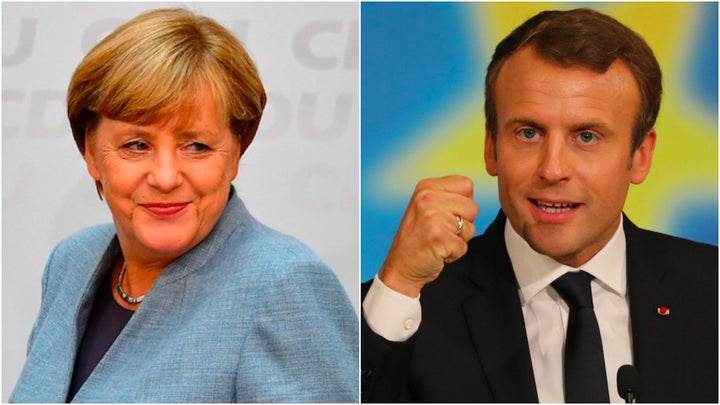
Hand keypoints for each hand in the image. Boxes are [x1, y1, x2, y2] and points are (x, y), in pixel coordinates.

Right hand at [378, 175, 478, 297]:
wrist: (400, 266)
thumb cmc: (418, 238)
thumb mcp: (427, 206)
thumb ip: (448, 196)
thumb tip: (472, 197)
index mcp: (426, 186)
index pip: (466, 184)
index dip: (462, 203)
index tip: (445, 214)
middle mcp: (427, 197)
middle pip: (472, 207)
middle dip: (463, 223)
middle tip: (441, 231)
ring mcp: (432, 217)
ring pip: (470, 228)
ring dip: (459, 239)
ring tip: (439, 240)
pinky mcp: (438, 238)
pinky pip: (464, 246)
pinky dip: (454, 254)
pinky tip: (437, 251)